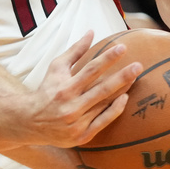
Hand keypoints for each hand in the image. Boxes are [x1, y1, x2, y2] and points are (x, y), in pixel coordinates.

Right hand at [22, 31, 142, 147]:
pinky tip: (125, 98)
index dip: (107, 58)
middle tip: (138, 66)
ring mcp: (77, 122)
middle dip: (122, 76)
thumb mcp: (57, 67)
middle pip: (102, 89)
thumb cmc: (46, 90)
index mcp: (65, 88)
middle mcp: (72, 106)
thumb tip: (91, 32)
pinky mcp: (81, 136)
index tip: (122, 48)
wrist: (30, 121)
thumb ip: (75, 51)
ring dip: (122, 90)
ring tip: (135, 78)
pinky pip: (102, 122)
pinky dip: (115, 111)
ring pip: (104, 104)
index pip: (91, 70)